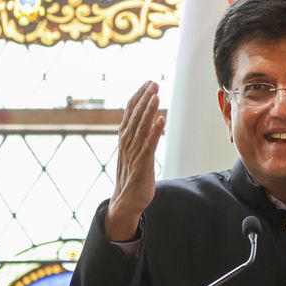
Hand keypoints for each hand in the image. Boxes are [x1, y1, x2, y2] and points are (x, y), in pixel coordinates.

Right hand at [105, 81, 165, 240]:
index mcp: (124, 138)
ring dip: (149, 110)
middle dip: (145, 98)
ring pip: (141, 127)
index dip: (139, 96)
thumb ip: (139, 136)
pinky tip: (161, 119)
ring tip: (156, 95)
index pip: (130, 112)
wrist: (125, 202)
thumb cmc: (132, 177)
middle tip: (154, 83)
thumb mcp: (133, 153)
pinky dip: (155, 132)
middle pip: (135, 116)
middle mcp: (127, 143)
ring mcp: (133, 153)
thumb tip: (150, 121)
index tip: (148, 83)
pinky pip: (149, 145)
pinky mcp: (142, 165)